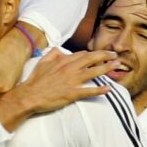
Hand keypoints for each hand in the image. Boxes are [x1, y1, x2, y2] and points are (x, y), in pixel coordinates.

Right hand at [0, 48, 115, 130]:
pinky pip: (89, 91)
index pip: (82, 54)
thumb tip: (60, 50)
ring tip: (116, 66)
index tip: (99, 55)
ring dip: (107, 68)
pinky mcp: (72, 94)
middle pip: (92, 59)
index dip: (92, 54)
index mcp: (63, 61)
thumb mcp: (42, 62)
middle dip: (105, 55)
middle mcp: (70, 69)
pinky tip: (108, 89)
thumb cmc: (35, 80)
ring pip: (94, 72)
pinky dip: (99, 90)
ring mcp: (72, 81)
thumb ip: (53, 54)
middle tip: (115, 55)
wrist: (30, 96)